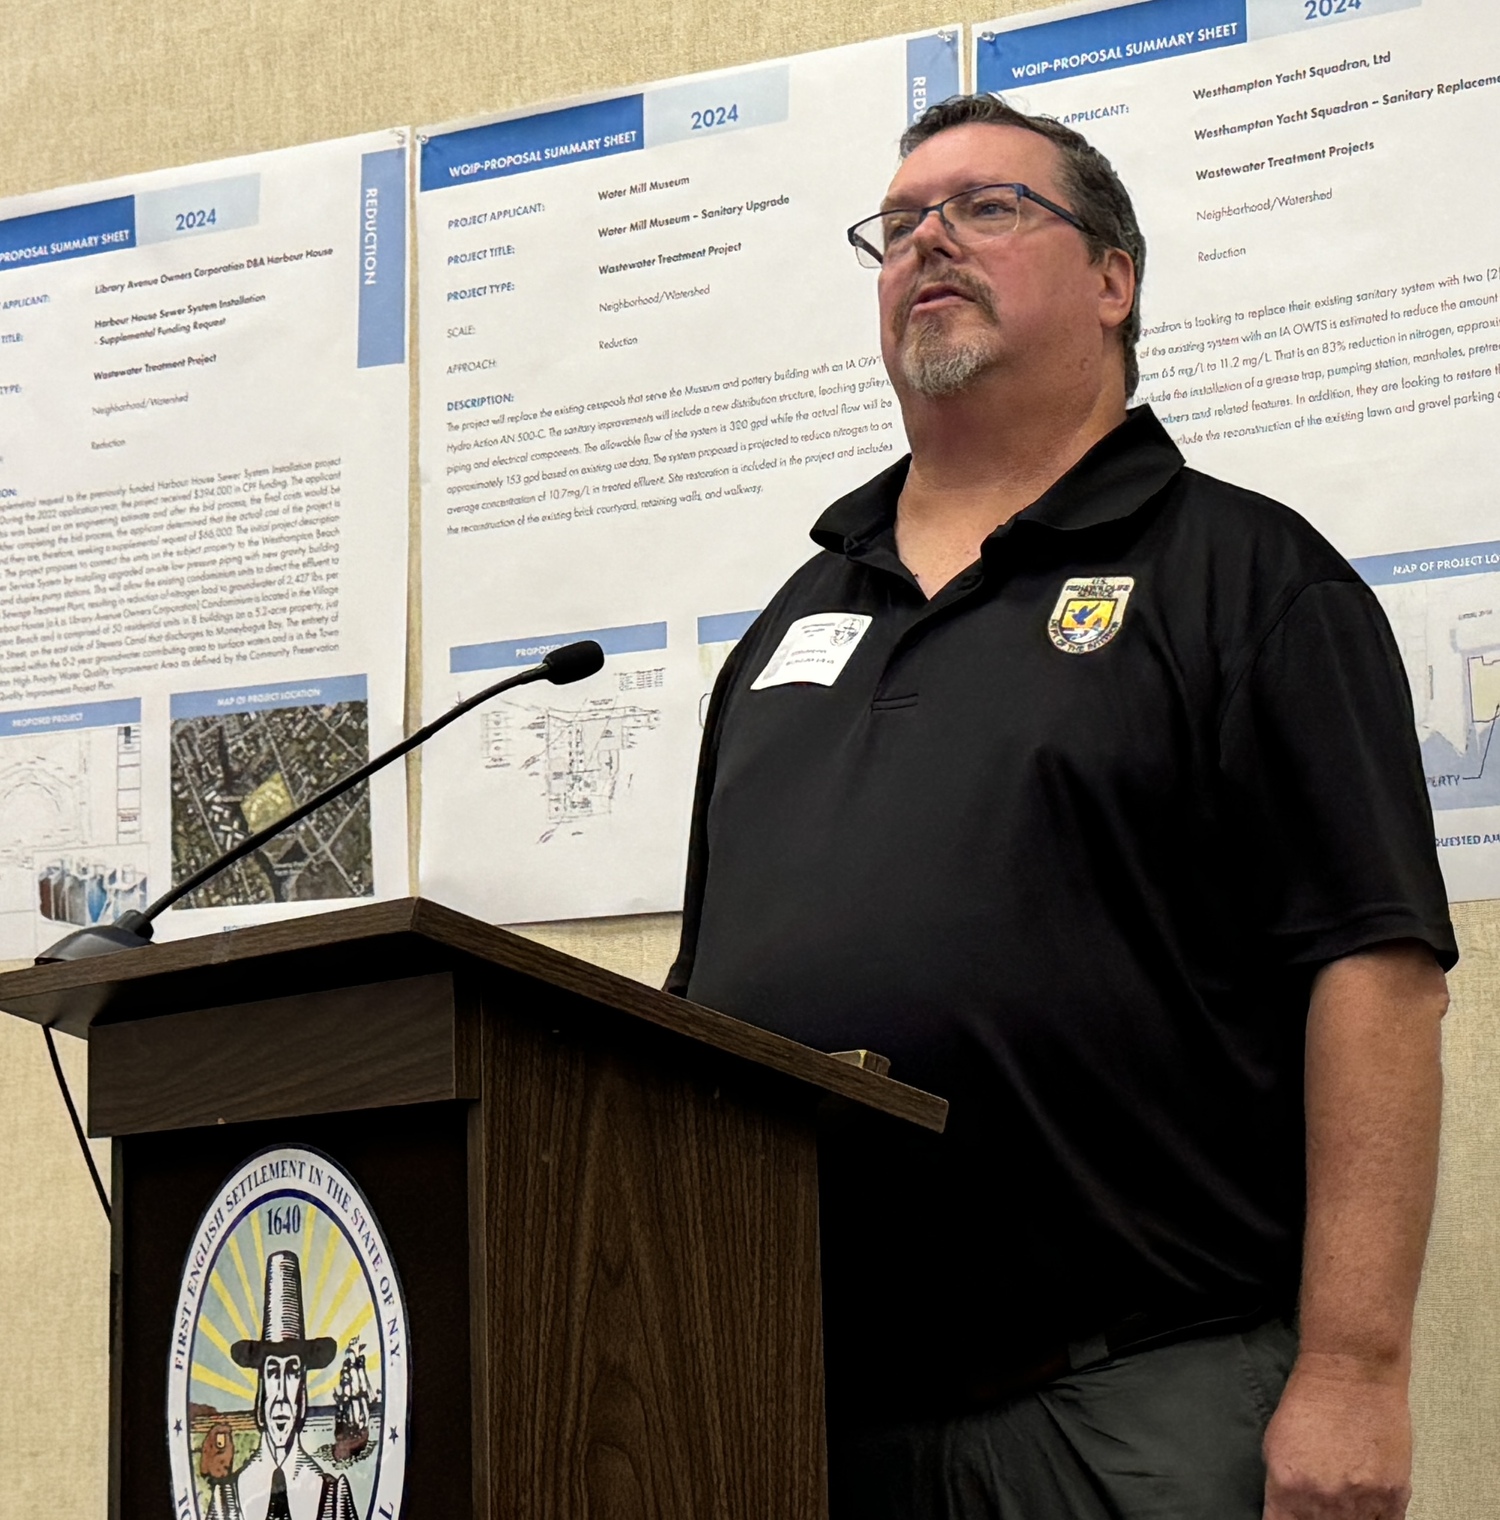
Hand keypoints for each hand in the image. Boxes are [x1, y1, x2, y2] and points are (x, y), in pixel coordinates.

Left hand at [1263, 1356, 1411, 1518]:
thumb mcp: (1275, 1443)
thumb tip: (1286, 1512)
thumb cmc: (1310, 1400)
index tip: (1289, 1518)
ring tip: (1342, 1504)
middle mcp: (1325, 1500)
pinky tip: (1366, 1510)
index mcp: (1288, 1486)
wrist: (1352, 1374)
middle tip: (1319, 1507)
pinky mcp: (1394, 1497)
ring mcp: (1362, 1502)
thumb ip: (1281, 1487)